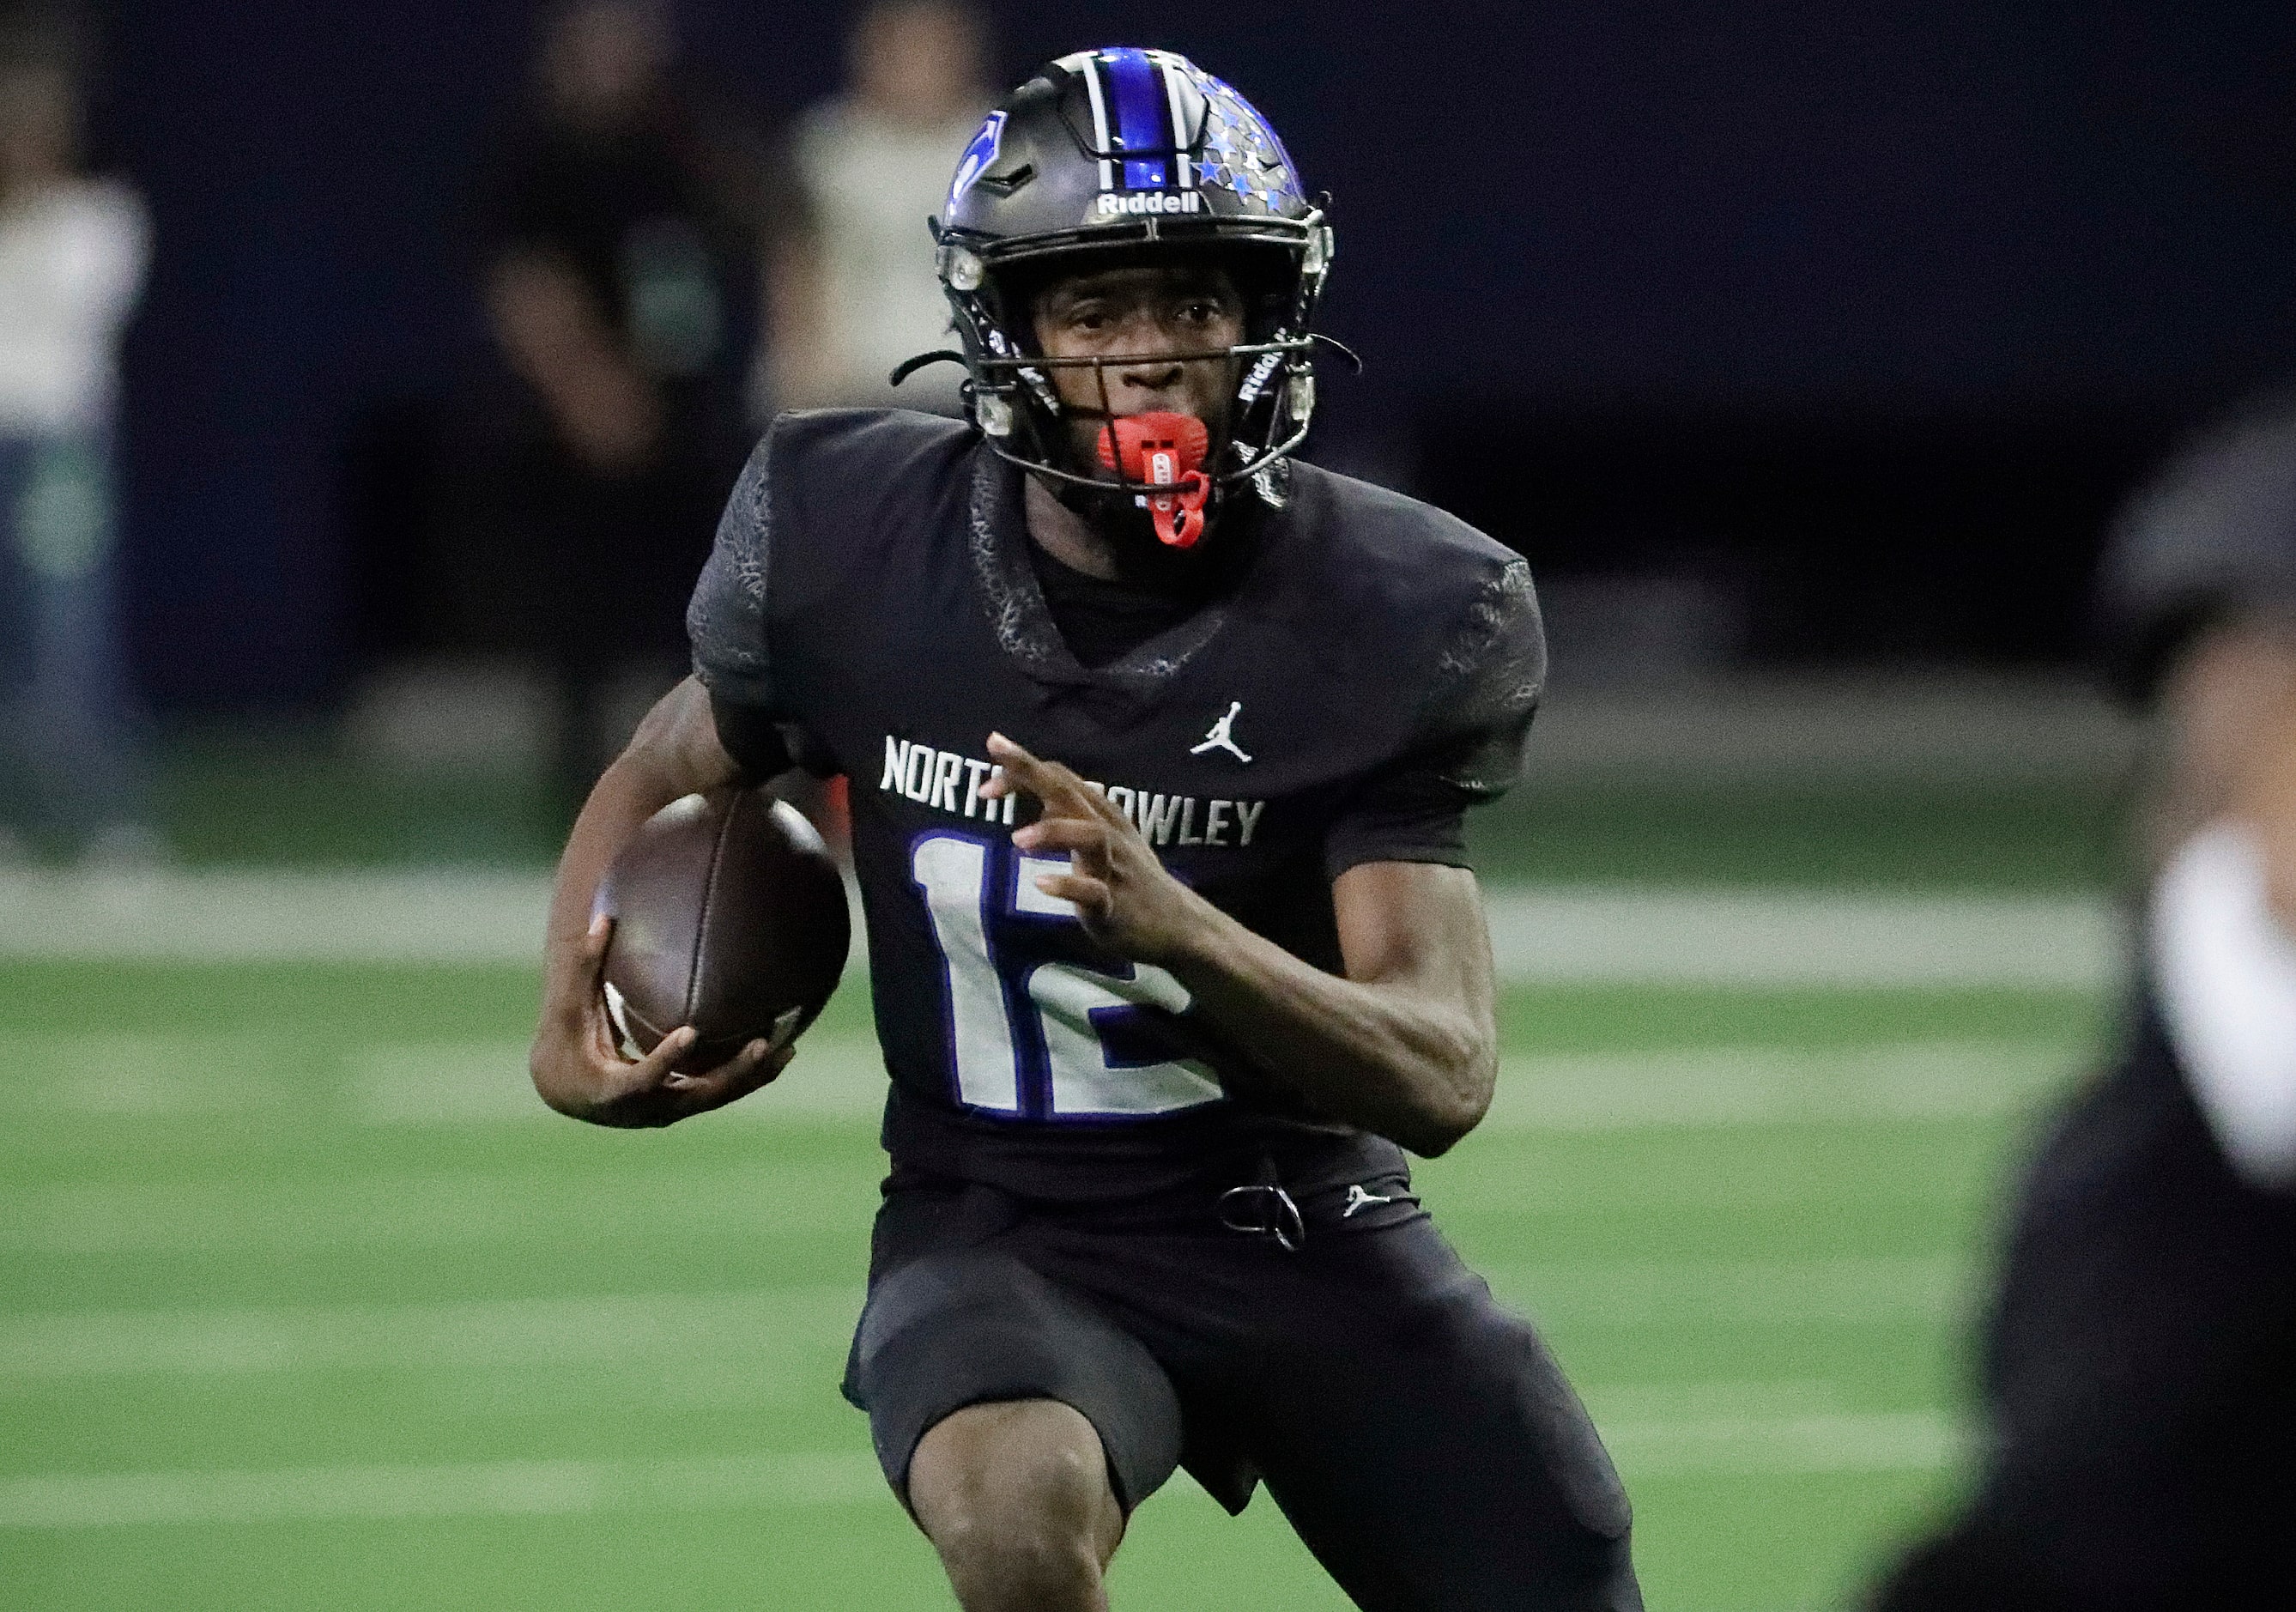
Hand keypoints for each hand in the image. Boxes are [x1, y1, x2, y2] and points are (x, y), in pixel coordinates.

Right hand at [530, 913, 791, 1127]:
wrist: (566, 1088)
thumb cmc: (565, 1040)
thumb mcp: (568, 1006)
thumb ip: (585, 966)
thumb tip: (603, 917)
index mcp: (611, 1090)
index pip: (642, 1079)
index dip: (666, 1060)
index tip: (690, 1033)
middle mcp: (644, 1109)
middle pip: (695, 1096)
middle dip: (731, 1074)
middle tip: (761, 1044)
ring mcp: (666, 1111)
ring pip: (715, 1098)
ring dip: (751, 1077)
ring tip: (786, 1049)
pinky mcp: (681, 1105)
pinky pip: (719, 1093)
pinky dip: (748, 1077)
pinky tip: (781, 1054)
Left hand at [983, 732, 1220, 966]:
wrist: (1178, 924)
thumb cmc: (1131, 878)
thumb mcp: (1103, 839)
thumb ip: (1072, 814)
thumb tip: (1042, 792)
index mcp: (1101, 815)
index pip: (1059, 778)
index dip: (1021, 771)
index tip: (985, 785)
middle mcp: (1108, 833)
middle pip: (1069, 791)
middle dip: (1030, 771)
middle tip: (992, 759)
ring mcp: (1114, 868)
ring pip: (1090, 836)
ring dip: (1054, 831)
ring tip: (1017, 840)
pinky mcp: (1116, 905)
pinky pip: (1093, 892)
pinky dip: (1068, 885)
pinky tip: (1041, 883)